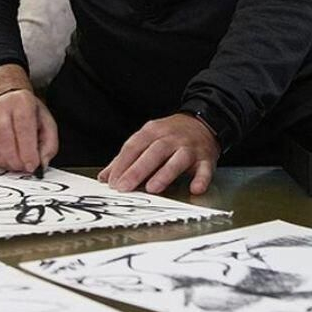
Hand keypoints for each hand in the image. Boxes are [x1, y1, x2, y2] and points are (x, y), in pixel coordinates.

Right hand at [0, 64, 57, 173]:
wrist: (6, 96)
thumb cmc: (28, 111)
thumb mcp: (47, 122)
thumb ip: (49, 144)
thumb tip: (42, 163)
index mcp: (22, 103)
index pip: (23, 128)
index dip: (27, 150)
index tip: (33, 166)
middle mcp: (1, 108)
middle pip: (4, 137)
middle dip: (16, 159)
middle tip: (25, 168)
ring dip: (6, 161)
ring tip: (17, 165)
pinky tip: (6, 161)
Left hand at [98, 113, 219, 195]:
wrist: (204, 122)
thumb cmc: (171, 135)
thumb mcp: (147, 139)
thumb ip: (126, 158)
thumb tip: (105, 177)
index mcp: (153, 131)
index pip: (134, 146)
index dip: (122, 164)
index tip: (112, 182)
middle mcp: (172, 138)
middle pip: (154, 152)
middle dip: (138, 170)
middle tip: (125, 187)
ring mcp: (190, 147)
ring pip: (178, 159)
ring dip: (165, 174)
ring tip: (153, 188)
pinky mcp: (206, 158)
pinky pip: (205, 169)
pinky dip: (202, 179)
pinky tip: (195, 189)